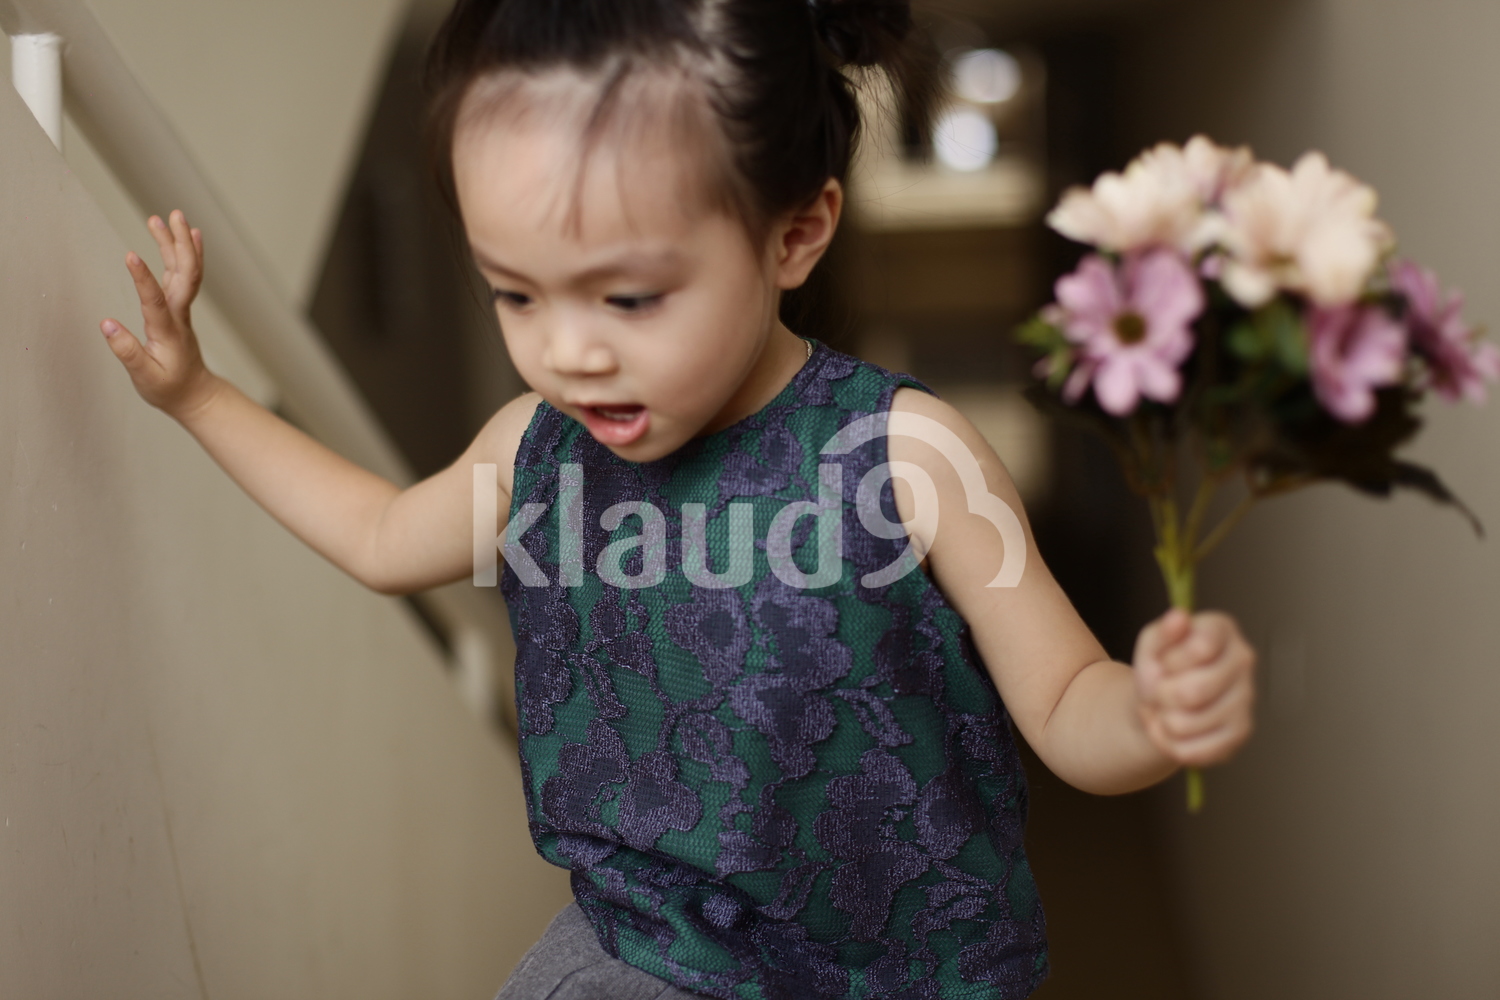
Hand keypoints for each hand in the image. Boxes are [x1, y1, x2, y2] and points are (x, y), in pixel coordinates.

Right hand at [101, 210, 218, 419]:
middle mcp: (178, 315)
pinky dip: (185, 254)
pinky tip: (184, 235)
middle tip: (171, 216)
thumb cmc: (169, 388)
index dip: (143, 279)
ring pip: (185, 271)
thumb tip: (106, 325)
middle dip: (179, 244)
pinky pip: (184, 276)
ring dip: (179, 243)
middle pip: (185, 275)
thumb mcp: (145, 377)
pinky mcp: (179, 308)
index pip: (155, 301)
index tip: (130, 256)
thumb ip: (127, 352)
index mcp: (167, 331)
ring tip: (169, 216)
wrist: (195, 394)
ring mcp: (182, 310)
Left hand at [1133, 607, 1256, 768]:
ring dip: (1164, 720)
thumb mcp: (1151, 644)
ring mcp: (1246, 699)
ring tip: (1168, 708)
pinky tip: (1175, 729)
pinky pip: (1193, 749)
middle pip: (1191, 693)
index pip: (1201, 649)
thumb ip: (1163, 632)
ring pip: (1187, 724)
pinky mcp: (1240, 733)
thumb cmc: (1160, 667)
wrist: (1160, 702)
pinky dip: (1172, 743)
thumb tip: (1179, 618)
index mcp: (1223, 630)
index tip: (1166, 661)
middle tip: (1161, 689)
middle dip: (1161, 695)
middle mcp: (1243, 661)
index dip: (1170, 661)